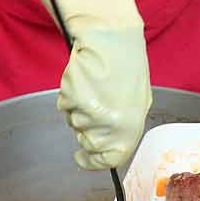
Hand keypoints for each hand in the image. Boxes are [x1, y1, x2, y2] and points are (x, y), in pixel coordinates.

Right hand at [26, 0, 150, 169]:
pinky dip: (69, 94)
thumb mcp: (135, 102)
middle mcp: (111, 125)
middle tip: (93, 105)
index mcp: (132, 128)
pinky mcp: (72, 98)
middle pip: (88, 142)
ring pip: (74, 122)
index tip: (82, 158)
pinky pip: (64, 105)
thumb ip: (123, 127)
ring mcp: (90, 112)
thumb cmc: (126, 65)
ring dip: (79, 108)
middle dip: (86, 129)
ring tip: (93, 86)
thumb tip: (110, 144)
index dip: (94, 162)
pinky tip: (82, 79)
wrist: (111, 38)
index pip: (110, 160)